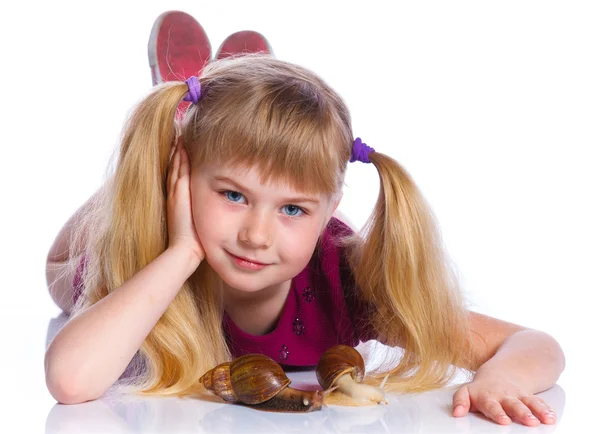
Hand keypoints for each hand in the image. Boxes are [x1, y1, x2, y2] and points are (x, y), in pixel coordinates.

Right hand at [166, 138, 204, 262]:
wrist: (186, 249)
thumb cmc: (195, 239)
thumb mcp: (201, 220)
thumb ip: (205, 212)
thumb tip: (217, 208)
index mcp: (179, 198)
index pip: (179, 173)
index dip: (180, 159)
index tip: (182, 145)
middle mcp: (176, 192)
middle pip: (176, 166)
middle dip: (177, 150)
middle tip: (178, 132)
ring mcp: (176, 191)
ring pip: (176, 165)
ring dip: (177, 150)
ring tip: (178, 134)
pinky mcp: (178, 192)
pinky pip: (178, 170)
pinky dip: (178, 157)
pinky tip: (180, 145)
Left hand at [452, 373, 555, 425]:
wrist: (498, 374)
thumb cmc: (481, 389)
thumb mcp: (466, 392)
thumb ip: (460, 402)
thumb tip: (456, 413)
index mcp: (488, 397)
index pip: (492, 405)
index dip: (497, 413)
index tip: (504, 420)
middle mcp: (504, 396)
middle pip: (514, 405)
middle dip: (522, 413)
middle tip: (529, 422)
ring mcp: (518, 396)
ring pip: (529, 403)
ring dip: (537, 411)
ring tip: (545, 420)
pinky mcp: (528, 397)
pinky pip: (539, 402)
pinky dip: (546, 409)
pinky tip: (551, 417)